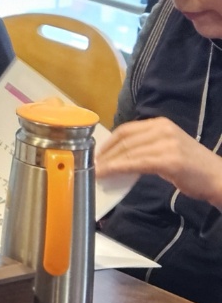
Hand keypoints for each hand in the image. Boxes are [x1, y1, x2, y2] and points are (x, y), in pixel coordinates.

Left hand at [97, 118, 221, 207]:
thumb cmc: (192, 168)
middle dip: (105, 154)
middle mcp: (162, 130)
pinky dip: (118, 168)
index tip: (96, 154)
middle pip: (124, 140)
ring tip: (97, 172)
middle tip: (92, 165)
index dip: (108, 142)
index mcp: (160, 124)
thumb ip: (146, 147)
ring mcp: (166, 144)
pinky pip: (136, 163)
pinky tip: (109, 174)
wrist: (218, 178)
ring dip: (109, 163)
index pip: (126, 130)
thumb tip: (119, 156)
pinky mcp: (169, 160)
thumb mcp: (167, 148)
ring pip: (128, 152)